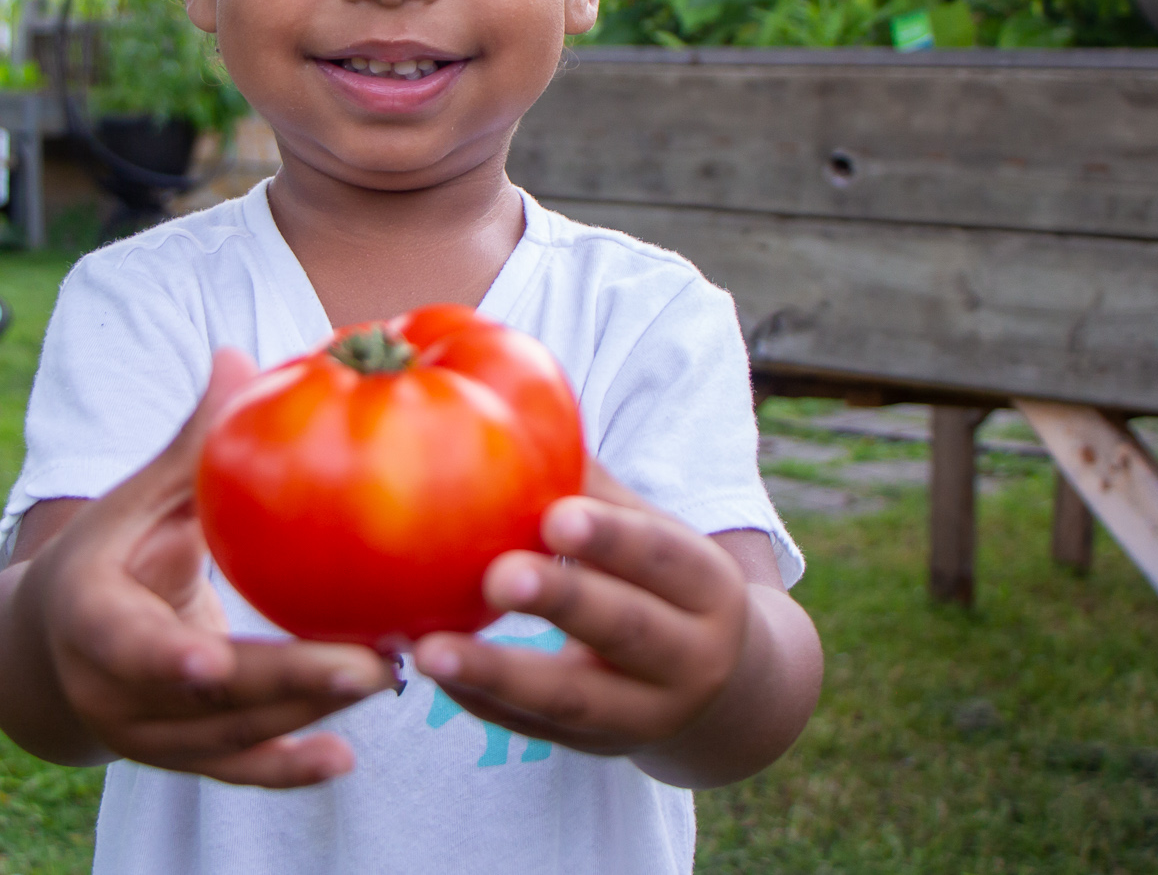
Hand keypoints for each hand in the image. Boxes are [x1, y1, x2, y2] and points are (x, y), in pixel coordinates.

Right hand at [0, 348, 399, 786]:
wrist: (53, 643)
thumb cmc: (115, 549)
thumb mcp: (140, 497)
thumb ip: (191, 443)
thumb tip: (238, 355)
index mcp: (88, 615)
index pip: (124, 641)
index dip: (165, 654)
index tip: (214, 660)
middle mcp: (107, 687)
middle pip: (201, 698)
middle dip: (286, 683)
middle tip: (371, 663)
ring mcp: (140, 733)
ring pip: (227, 737)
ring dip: (306, 712)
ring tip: (388, 677)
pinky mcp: (177, 756)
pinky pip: (234, 769)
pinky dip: (285, 769)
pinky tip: (341, 759)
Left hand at [410, 461, 749, 760]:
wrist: (728, 690)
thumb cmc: (666, 580)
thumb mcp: (657, 535)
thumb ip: (595, 488)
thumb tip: (517, 408)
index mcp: (708, 586)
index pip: (663, 557)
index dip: (612, 538)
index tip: (556, 516)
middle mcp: (691, 657)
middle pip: (625, 630)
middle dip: (562, 603)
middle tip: (496, 576)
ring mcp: (648, 715)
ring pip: (574, 701)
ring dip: (499, 674)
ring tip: (429, 650)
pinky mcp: (600, 750)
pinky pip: (536, 730)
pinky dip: (483, 701)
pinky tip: (430, 672)